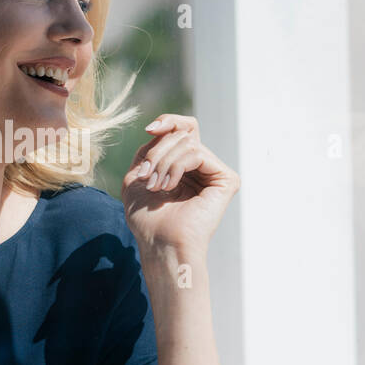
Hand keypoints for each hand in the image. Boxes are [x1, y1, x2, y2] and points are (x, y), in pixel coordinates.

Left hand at [121, 114, 238, 253]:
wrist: (160, 243)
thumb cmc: (147, 218)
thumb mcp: (138, 176)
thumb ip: (149, 149)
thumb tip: (163, 129)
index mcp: (185, 167)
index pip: (183, 128)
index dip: (168, 121)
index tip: (149, 129)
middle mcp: (203, 168)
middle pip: (181, 133)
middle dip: (156, 152)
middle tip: (147, 178)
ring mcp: (215, 173)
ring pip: (186, 142)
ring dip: (163, 162)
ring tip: (156, 186)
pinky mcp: (226, 179)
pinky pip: (196, 153)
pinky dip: (176, 166)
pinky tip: (170, 186)